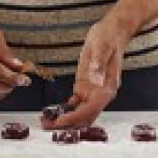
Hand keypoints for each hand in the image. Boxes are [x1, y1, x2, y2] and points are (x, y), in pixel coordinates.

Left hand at [48, 13, 147, 128]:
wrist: (112, 31)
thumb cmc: (108, 37)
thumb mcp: (101, 46)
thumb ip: (98, 64)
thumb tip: (95, 80)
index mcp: (107, 88)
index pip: (90, 110)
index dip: (74, 118)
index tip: (59, 121)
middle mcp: (101, 94)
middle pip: (84, 117)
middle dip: (67, 124)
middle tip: (46, 126)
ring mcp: (93, 92)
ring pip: (79, 114)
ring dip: (64, 120)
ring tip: (45, 122)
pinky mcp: (85, 87)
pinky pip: (75, 104)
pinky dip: (64, 110)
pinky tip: (52, 113)